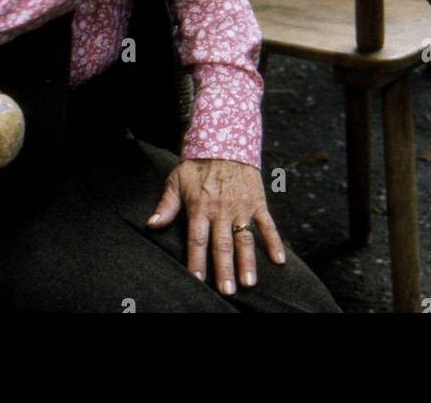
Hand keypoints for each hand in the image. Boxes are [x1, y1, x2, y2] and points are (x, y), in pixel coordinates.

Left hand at [146, 159, 285, 294]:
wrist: (225, 140)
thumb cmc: (198, 165)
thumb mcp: (177, 180)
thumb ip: (166, 205)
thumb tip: (151, 225)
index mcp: (200, 207)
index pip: (197, 239)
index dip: (196, 261)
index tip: (197, 280)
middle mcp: (221, 210)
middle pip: (222, 244)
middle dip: (224, 269)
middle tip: (227, 290)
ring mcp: (242, 207)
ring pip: (245, 238)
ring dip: (247, 261)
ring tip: (249, 282)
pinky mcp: (258, 201)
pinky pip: (267, 224)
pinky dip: (274, 242)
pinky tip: (279, 260)